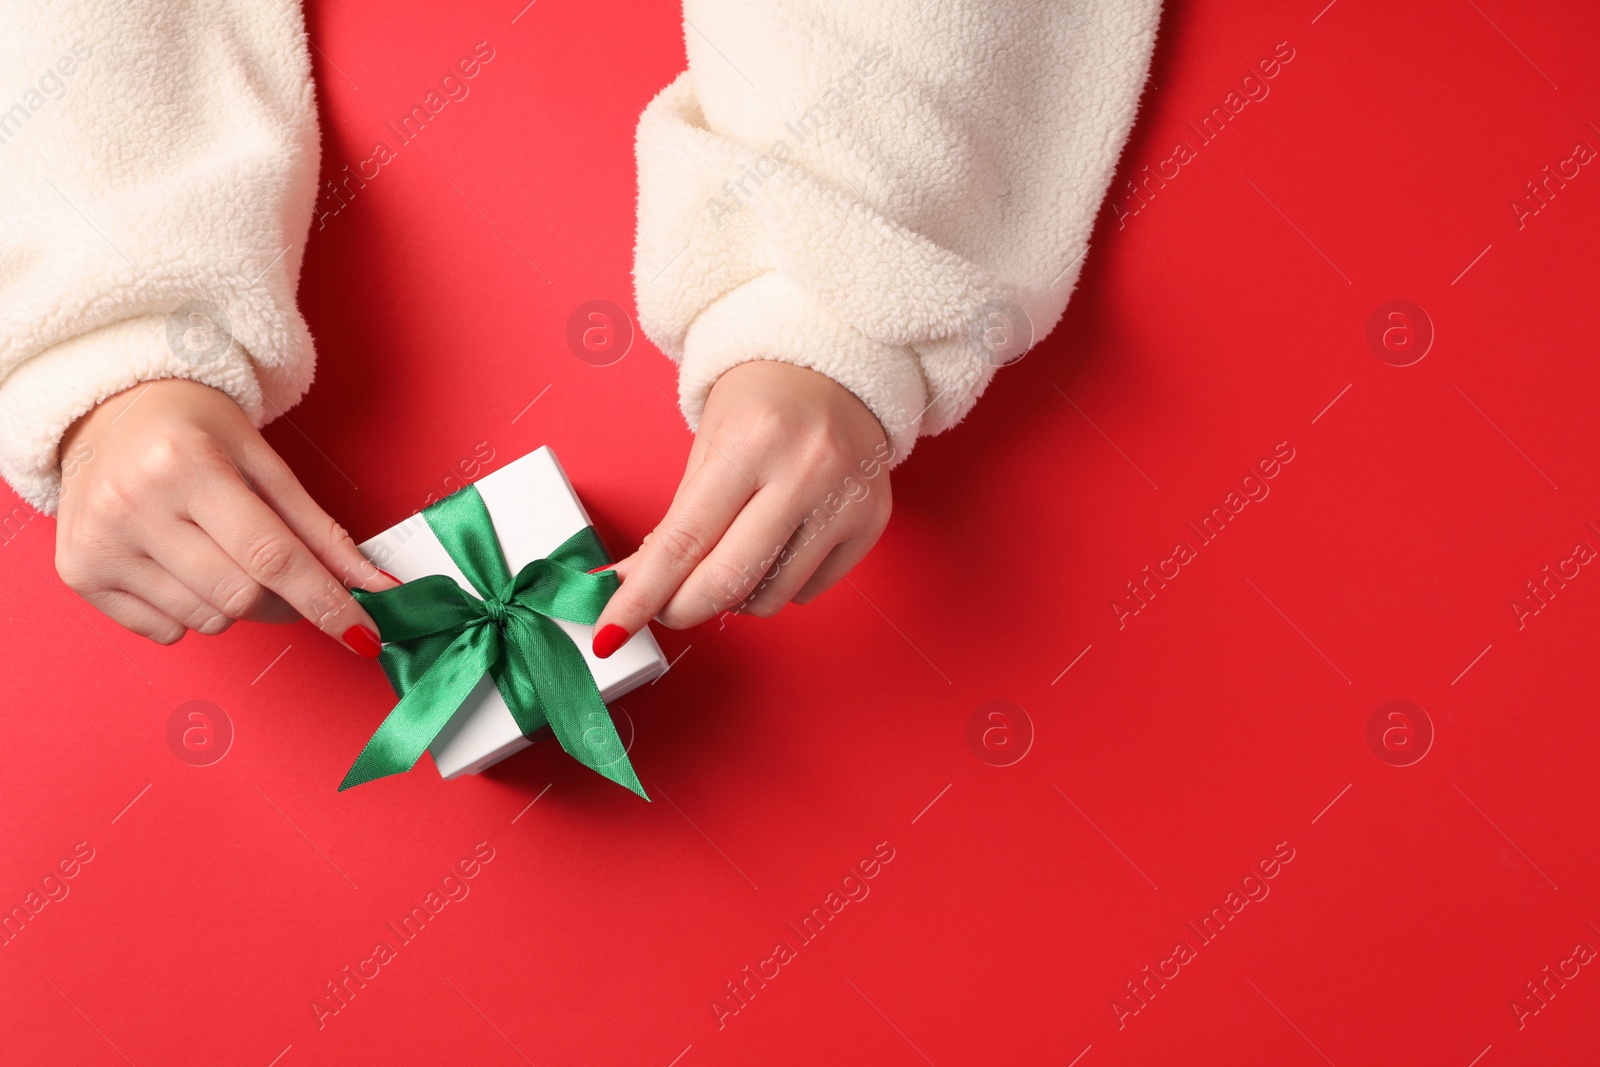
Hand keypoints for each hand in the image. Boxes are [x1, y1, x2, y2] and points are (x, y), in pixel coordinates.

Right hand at [54, 379, 394, 649]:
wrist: (109, 410)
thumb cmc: (196, 432)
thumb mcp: (264, 461)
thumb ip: (320, 530)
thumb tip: (374, 587)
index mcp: (185, 464)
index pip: (271, 555)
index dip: (325, 600)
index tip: (364, 632)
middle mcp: (132, 505)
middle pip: (240, 595)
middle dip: (284, 601)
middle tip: (288, 577)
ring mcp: (98, 543)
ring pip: (207, 620)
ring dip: (236, 604)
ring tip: (221, 553)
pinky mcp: (78, 574)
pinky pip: (166, 631)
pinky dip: (191, 612)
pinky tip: (179, 564)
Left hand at [591, 360, 893, 654]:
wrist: (838, 368)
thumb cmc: (764, 402)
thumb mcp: (708, 444)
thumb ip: (675, 522)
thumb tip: (633, 585)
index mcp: (752, 441)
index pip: (684, 540)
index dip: (642, 595)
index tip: (613, 630)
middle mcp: (805, 470)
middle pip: (729, 579)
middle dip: (683, 608)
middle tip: (667, 609)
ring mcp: (845, 500)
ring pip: (771, 595)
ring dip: (734, 598)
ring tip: (730, 562)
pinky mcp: (872, 522)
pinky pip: (810, 590)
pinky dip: (779, 585)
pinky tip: (776, 549)